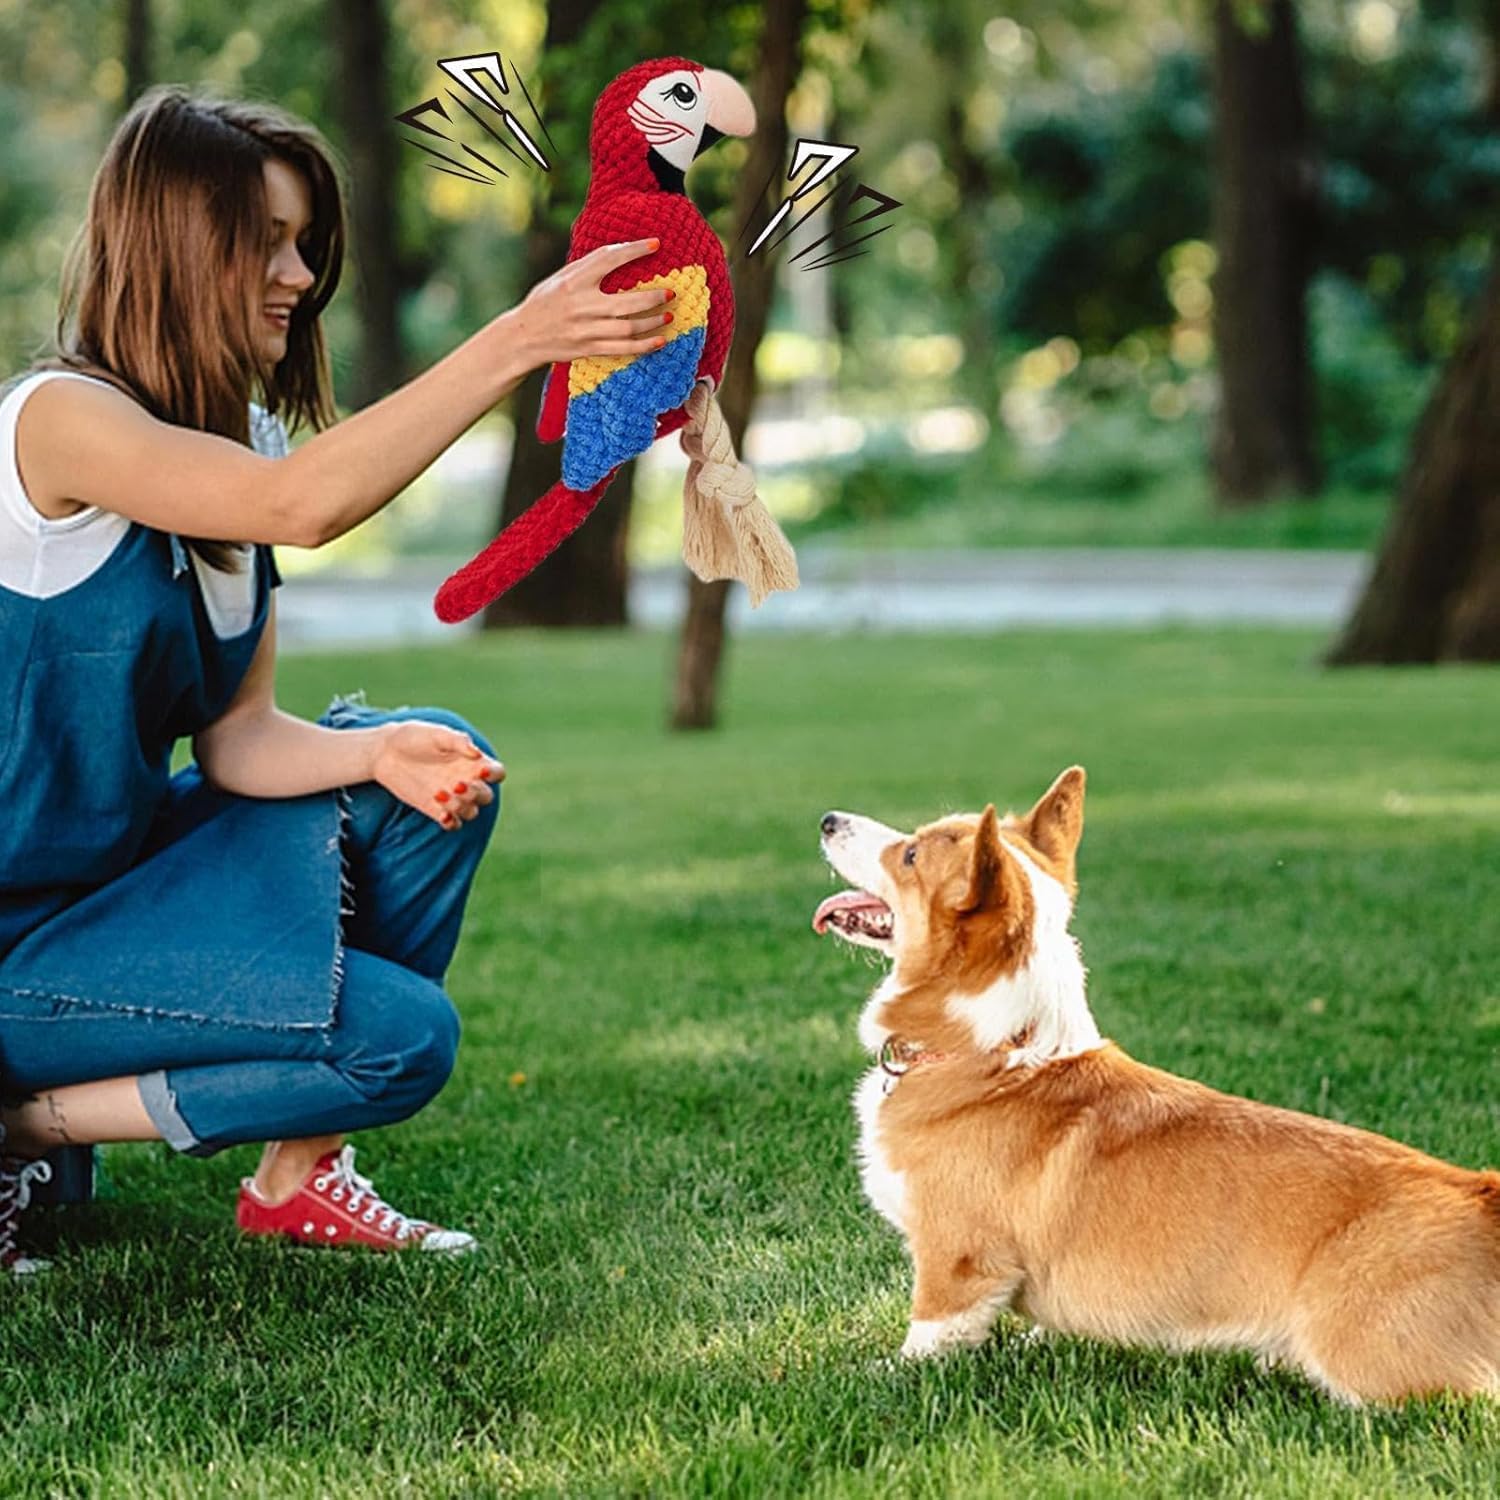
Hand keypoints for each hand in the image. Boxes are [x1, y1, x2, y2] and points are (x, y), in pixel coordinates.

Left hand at [369, 721, 504, 830]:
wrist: (385, 752)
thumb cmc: (413, 737)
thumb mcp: (435, 734)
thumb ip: (457, 741)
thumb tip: (477, 754)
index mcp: (472, 761)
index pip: (497, 773)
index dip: (494, 775)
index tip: (480, 772)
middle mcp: (466, 780)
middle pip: (486, 796)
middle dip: (476, 794)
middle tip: (456, 784)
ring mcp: (452, 797)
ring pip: (471, 812)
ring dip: (461, 807)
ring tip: (439, 794)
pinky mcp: (436, 809)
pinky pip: (453, 824)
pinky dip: (452, 822)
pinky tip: (441, 814)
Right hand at [512, 239, 674, 365]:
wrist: (523, 336)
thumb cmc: (545, 302)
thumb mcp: (560, 278)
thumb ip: (587, 267)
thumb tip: (622, 252)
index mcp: (573, 281)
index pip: (609, 260)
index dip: (634, 250)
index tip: (656, 244)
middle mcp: (581, 305)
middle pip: (627, 302)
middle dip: (654, 298)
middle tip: (671, 293)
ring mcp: (586, 330)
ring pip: (629, 328)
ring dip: (653, 322)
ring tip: (669, 316)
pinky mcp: (588, 348)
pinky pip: (623, 349)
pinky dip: (644, 346)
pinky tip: (659, 341)